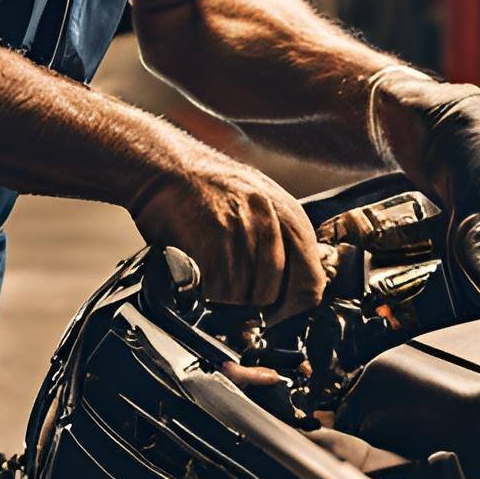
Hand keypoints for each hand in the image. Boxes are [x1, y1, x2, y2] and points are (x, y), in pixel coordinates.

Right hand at [128, 150, 325, 320]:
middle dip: (250, 304)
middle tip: (229, 292)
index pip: (310, 283)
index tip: (271, 310)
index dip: (289, 306)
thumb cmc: (211, 188)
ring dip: (223, 297)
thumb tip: (288, 288)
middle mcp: (271, 225)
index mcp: (291, 218)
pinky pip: (216, 291)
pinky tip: (197, 270)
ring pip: (242, 298)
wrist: (168, 168)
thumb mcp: (262, 205)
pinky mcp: (213, 244)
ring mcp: (243, 234)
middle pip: (271, 296)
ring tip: (209, 273)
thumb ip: (281, 243)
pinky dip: (204, 291)